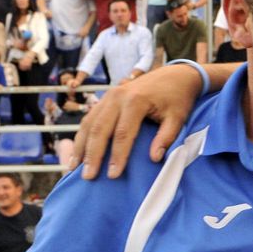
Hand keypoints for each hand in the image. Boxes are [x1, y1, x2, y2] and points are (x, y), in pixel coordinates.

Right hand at [73, 62, 205, 177]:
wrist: (175, 75)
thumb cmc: (178, 98)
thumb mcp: (178, 117)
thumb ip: (167, 137)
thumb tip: (154, 158)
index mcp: (136, 101)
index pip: (123, 134)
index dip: (117, 156)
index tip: (113, 176)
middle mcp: (118, 96)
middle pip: (99, 129)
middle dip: (92, 155)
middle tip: (88, 177)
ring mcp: (109, 96)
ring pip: (88, 123)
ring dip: (80, 147)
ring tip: (74, 168)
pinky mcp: (105, 98)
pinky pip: (88, 118)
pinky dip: (81, 136)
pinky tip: (78, 152)